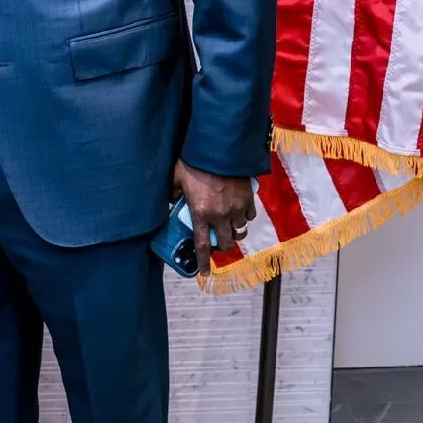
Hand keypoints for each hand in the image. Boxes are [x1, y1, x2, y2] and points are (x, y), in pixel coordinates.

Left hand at [172, 159, 255, 276]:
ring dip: (235, 232)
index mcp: (201, 214)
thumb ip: (174, 192)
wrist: (220, 149)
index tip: (204, 273)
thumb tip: (172, 199)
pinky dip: (245, 217)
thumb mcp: (177, 178)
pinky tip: (239, 211)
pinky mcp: (249, 198)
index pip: (203, 246)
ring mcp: (237, 208)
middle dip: (223, 246)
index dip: (203, 262)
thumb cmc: (195, 163)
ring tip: (230, 226)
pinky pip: (250, 216)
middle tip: (219, 240)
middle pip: (227, 243)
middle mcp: (220, 216)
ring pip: (240, 231)